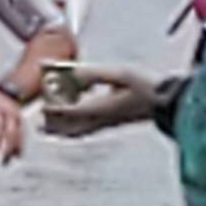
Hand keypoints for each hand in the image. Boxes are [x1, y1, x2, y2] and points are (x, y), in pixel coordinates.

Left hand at [43, 69, 157, 136]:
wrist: (167, 103)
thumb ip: (94, 73)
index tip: (42, 104)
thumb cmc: (147, 86)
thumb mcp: (120, 74)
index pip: (70, 111)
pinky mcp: (111, 124)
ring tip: (46, 128)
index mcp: (101, 108)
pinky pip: (85, 131)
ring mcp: (106, 124)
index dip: (54, 108)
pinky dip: (73, 131)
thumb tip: (74, 73)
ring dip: (60, 130)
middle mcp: (101, 120)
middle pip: (69, 127)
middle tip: (38, 119)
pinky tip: (71, 127)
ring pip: (77, 132)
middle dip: (53, 123)